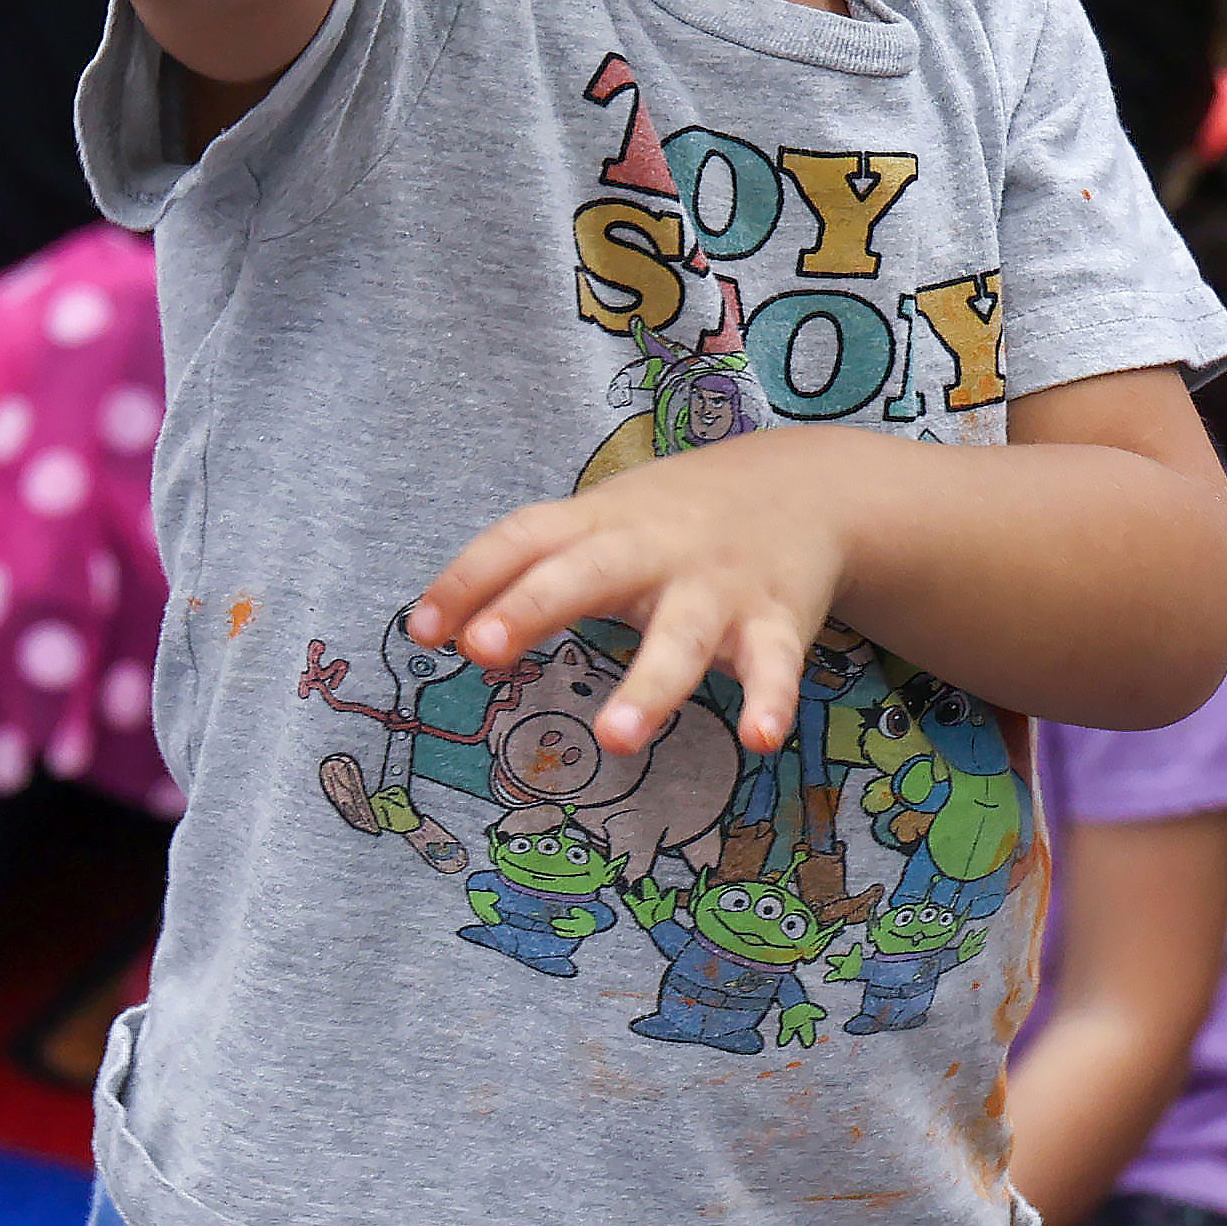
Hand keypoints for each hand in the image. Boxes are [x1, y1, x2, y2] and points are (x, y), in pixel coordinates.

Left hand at [410, 431, 857, 759]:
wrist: (805, 487)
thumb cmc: (670, 520)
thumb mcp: (599, 526)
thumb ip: (528, 570)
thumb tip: (441, 630)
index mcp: (598, 523)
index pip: (521, 538)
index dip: (467, 578)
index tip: (420, 629)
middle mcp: (652, 549)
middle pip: (586, 573)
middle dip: (532, 608)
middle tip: (481, 650)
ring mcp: (716, 586)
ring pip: (680, 635)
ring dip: (649, 685)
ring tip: (615, 738)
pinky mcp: (775, 620)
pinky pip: (772, 664)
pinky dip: (770, 699)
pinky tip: (759, 737)